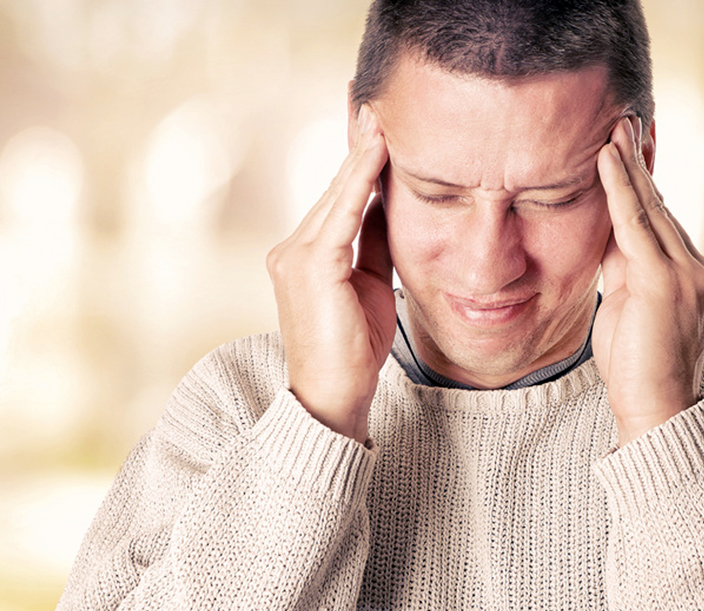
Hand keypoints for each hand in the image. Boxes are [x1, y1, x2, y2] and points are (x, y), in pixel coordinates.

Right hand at [266, 105, 393, 442]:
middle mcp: (292, 248)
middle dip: (356, 144)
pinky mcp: (310, 266)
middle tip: (373, 102)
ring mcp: (295, 255)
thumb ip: (376, 243)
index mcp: (307, 254)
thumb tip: (393, 201)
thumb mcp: (373, 285)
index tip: (371, 123)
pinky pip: (343, 215)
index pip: (337, 197)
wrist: (335, 396)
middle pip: (335, 187)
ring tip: (379, 115)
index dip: (355, 160)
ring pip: (338, 194)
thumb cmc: (355, 348)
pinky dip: (361, 181)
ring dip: (361, 153)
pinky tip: (377, 151)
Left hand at [593, 116, 703, 446]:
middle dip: (640, 163)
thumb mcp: (627, 304)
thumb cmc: (636, 364)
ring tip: (614, 128)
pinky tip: (608, 159)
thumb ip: (624, 265)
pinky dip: (621, 189)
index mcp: (693, 275)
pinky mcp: (668, 281)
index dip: (644, 183)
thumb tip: (607, 227)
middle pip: (661, 207)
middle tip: (625, 120)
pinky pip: (638, 224)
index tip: (631, 147)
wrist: (654, 408)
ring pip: (653, 209)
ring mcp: (690, 274)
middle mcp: (700, 269)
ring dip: (630, 166)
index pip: (663, 220)